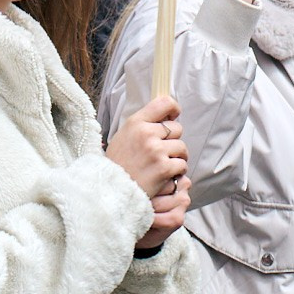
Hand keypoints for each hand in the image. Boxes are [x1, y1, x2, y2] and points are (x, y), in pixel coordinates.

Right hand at [105, 95, 188, 239]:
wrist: (111, 190)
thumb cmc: (118, 165)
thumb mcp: (124, 137)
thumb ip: (142, 126)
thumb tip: (165, 118)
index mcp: (136, 123)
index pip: (164, 103)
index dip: (174, 108)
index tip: (174, 115)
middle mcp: (146, 133)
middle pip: (177, 128)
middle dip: (174, 140)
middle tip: (162, 152)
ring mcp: (156, 151)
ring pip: (182, 148)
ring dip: (177, 158)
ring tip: (162, 166)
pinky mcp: (164, 168)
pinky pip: (182, 165)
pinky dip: (176, 172)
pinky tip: (164, 176)